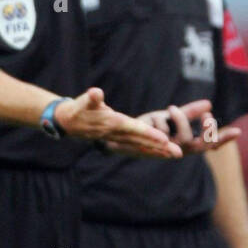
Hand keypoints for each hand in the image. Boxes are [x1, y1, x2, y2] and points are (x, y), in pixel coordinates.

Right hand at [56, 87, 180, 158]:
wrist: (70, 124)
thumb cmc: (78, 109)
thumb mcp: (83, 101)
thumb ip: (91, 98)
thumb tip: (95, 92)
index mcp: (113, 123)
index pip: (134, 129)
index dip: (148, 134)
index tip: (163, 138)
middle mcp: (119, 134)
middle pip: (143, 141)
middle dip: (160, 147)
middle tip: (178, 152)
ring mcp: (120, 139)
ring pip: (143, 146)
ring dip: (159, 151)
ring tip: (177, 155)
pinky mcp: (122, 140)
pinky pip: (139, 147)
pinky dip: (152, 151)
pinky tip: (165, 154)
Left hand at [141, 100, 240, 155]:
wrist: (125, 136)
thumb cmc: (152, 128)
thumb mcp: (172, 118)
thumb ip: (189, 112)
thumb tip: (209, 104)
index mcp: (188, 143)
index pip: (211, 143)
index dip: (224, 138)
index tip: (238, 131)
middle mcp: (181, 150)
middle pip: (201, 144)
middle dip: (207, 129)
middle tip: (208, 115)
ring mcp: (169, 150)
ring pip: (184, 137)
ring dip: (180, 118)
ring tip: (171, 108)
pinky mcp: (156, 147)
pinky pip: (163, 130)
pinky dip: (159, 119)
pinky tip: (151, 119)